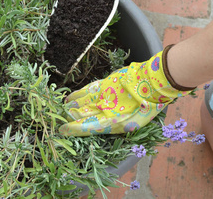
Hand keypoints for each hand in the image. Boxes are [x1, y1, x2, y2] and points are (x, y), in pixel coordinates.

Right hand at [59, 46, 194, 135]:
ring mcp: (102, 94)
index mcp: (111, 121)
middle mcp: (103, 107)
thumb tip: (101, 127)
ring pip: (81, 101)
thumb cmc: (147, 106)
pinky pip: (87, 90)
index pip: (87, 127)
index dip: (73, 129)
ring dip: (71, 107)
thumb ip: (116, 126)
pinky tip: (70, 98)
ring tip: (62, 111)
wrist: (153, 82)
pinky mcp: (104, 83)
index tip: (62, 130)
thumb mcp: (135, 124)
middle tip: (59, 121)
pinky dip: (77, 94)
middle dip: (69, 118)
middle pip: (81, 114)